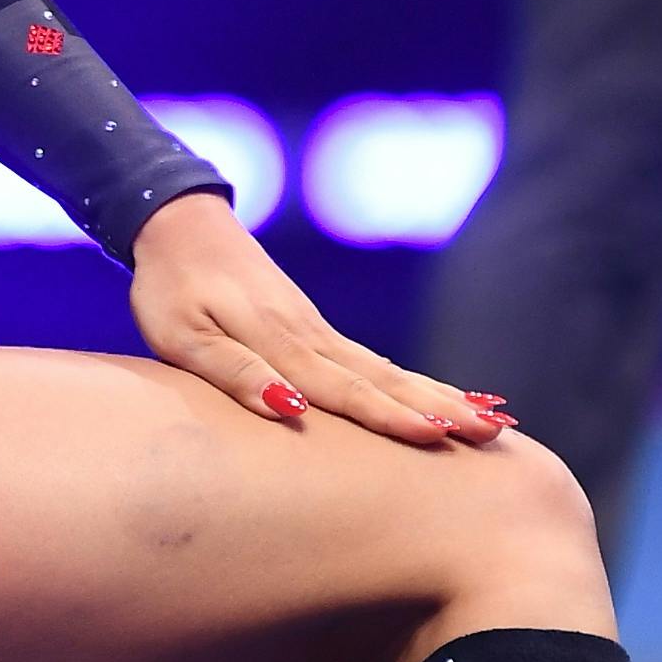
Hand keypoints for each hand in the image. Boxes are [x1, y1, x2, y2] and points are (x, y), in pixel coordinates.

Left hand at [126, 191, 507, 448]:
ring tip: (485, 419)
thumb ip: (236, 373)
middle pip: (383, 379)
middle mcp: (311, 337)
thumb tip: (289, 410)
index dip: (390, 417)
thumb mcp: (184, 338)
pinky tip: (433, 397)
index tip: (438, 436)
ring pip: (385, 370)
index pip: (345, 389)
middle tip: (491, 433)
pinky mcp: (312, 328)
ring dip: (435, 396)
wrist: (178, 226)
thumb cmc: (170, 288)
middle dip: (437, 408)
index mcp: (281, 342)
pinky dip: (408, 381)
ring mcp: (317, 331)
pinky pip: (371, 362)